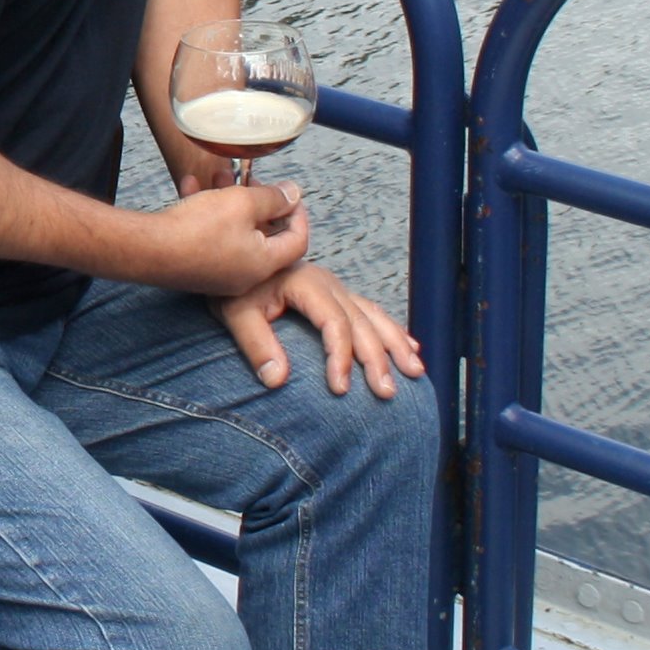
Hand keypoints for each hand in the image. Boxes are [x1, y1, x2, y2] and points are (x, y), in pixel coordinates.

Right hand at [133, 179, 311, 301]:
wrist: (149, 250)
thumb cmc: (196, 230)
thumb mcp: (243, 202)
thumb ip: (273, 197)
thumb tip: (293, 193)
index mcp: (264, 262)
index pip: (298, 240)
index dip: (298, 214)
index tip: (290, 195)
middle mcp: (245, 275)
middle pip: (264, 235)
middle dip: (258, 202)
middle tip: (251, 180)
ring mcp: (220, 275)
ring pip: (236, 233)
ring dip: (231, 203)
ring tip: (220, 177)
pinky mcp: (198, 269)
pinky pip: (213, 239)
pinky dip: (210, 215)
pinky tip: (193, 190)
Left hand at [219, 261, 424, 401]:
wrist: (235, 257)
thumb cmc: (234, 288)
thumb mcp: (235, 312)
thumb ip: (256, 344)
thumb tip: (276, 381)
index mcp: (307, 285)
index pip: (335, 324)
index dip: (341, 357)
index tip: (340, 389)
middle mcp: (328, 284)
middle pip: (362, 324)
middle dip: (378, 360)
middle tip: (386, 392)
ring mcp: (337, 288)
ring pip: (375, 317)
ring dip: (396, 345)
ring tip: (415, 372)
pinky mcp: (338, 294)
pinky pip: (373, 312)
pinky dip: (393, 331)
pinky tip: (411, 348)